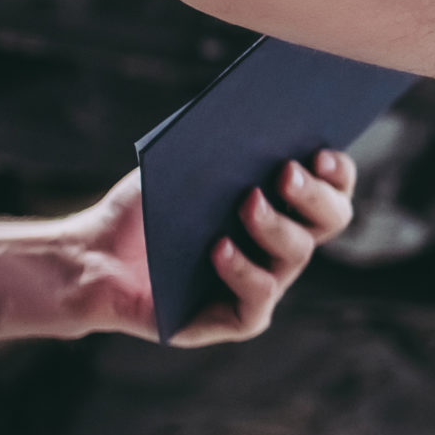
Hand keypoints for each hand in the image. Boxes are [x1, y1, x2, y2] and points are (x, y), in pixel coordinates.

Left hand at [79, 151, 357, 346]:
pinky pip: (258, 296)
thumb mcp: (187, 164)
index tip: (320, 153)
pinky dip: (241, 270)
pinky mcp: (237, 318)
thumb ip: (228, 145)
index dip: (337, 173)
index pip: (332, 188)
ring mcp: (266, 281)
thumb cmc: (147, 206)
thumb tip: (263, 117)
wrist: (96, 255)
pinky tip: (218, 248)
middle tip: (286, 173)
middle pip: (332, 220)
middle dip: (315, 195)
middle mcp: (284, 245)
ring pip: (297, 254)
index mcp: (285, 205)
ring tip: (246, 203)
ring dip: (275, 226)